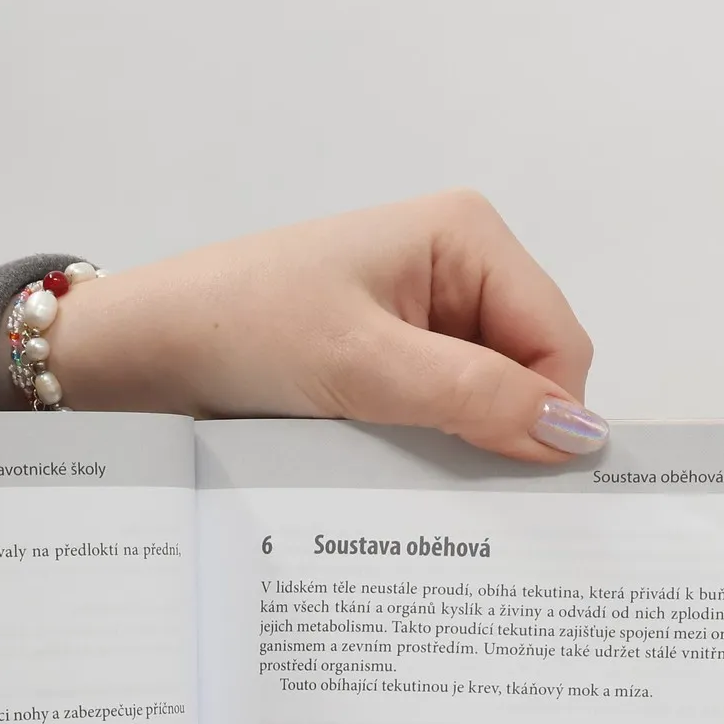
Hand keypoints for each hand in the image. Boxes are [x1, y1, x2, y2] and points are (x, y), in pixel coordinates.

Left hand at [36, 191, 605, 461]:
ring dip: (465, 442)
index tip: (511, 479)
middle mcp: (457, 266)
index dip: (547, 413)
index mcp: (466, 235)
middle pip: (531, 370)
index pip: (559, 341)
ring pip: (490, 398)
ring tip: (416, 475)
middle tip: (460, 489)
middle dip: (506, 428)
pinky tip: (398, 468)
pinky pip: (445, 410)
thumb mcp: (364, 365)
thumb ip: (476, 396)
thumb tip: (580, 435)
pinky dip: (432, 445)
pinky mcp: (392, 356)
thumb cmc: (244, 331)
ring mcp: (424, 314)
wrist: (143, 351)